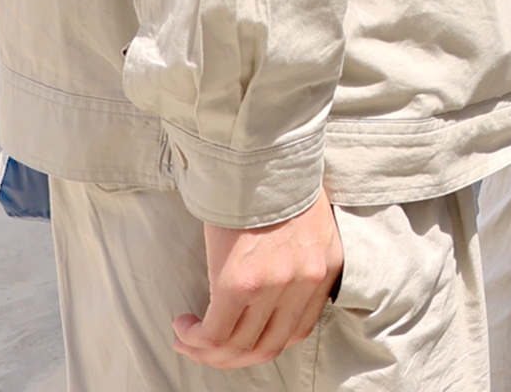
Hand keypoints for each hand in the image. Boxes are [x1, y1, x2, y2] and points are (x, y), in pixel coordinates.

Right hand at [175, 187, 339, 369]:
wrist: (261, 154)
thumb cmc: (277, 182)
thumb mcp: (307, 224)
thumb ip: (297, 259)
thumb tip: (268, 287)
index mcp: (326, 268)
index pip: (298, 330)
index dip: (264, 342)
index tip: (240, 337)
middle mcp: (305, 282)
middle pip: (268, 346)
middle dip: (233, 356)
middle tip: (207, 348)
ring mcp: (274, 285)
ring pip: (239, 346)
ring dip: (208, 351)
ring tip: (189, 339)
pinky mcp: (239, 283)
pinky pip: (214, 332)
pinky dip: (195, 338)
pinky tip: (183, 327)